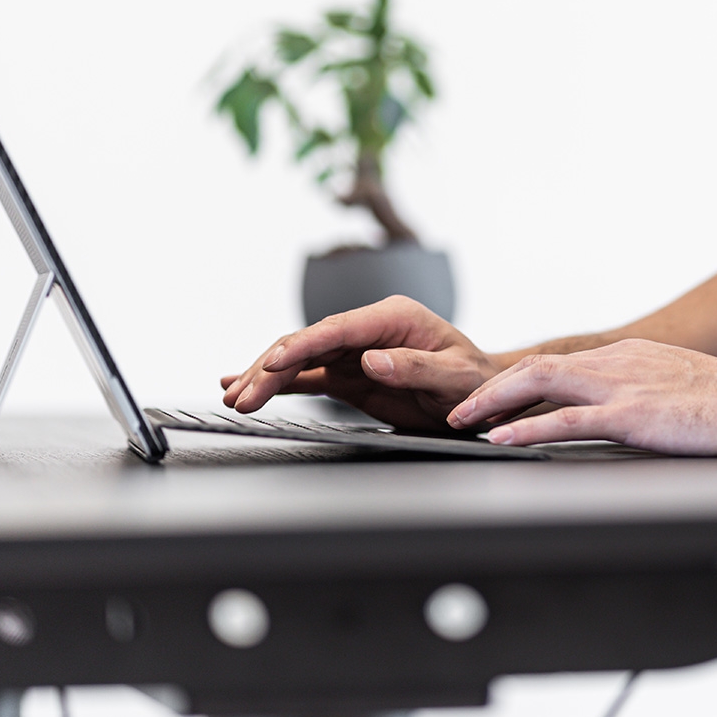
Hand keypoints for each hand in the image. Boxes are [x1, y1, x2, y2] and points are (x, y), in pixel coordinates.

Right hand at [221, 295, 502, 431]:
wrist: (480, 395)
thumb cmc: (475, 382)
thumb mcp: (454, 377)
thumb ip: (416, 368)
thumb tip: (371, 359)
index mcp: (394, 317)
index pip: (338, 328)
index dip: (303, 345)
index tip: (274, 363)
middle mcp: (368, 329)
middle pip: (309, 342)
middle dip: (271, 368)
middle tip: (242, 396)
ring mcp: (355, 351)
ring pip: (301, 359)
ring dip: (266, 378)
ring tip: (235, 398)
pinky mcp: (349, 374)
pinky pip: (307, 375)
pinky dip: (278, 383)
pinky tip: (249, 387)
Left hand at [446, 338, 716, 455]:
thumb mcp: (665, 382)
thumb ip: (631, 389)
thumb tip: (607, 410)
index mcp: (619, 357)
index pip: (552, 365)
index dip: (513, 383)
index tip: (488, 400)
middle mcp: (611, 364)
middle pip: (533, 367)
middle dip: (489, 389)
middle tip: (459, 411)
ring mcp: (618, 386)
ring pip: (538, 384)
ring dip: (494, 403)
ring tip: (463, 421)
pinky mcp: (631, 415)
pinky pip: (567, 420)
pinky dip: (528, 429)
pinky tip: (503, 439)